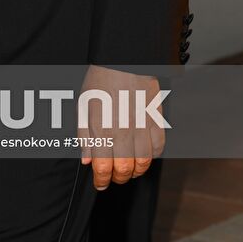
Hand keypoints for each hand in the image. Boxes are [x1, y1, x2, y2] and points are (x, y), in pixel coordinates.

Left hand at [79, 65, 165, 190]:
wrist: (123, 58)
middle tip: (114, 175)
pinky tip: (144, 153)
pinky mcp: (155, 117)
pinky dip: (152, 155)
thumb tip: (87, 159)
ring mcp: (141, 124)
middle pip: (125, 169)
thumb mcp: (84, 105)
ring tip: (129, 168)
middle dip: (118, 178)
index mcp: (102, 127)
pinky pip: (159, 146)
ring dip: (136, 170)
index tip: (100, 183)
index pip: (103, 168)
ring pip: (144, 162)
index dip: (101, 181)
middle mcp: (123, 129)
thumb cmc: (100, 79)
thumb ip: (85, 135)